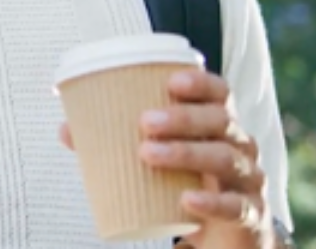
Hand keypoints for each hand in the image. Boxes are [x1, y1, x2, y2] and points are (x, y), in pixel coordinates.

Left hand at [60, 70, 273, 248]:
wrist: (225, 237)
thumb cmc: (187, 183)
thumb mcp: (159, 160)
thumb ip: (114, 143)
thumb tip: (66, 128)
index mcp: (217, 125)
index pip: (219, 93)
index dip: (200, 83)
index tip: (171, 81)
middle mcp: (239, 146)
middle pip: (221, 121)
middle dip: (183, 117)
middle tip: (145, 122)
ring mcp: (248, 180)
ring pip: (225, 158)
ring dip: (186, 153)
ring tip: (148, 154)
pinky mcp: (249, 215)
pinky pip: (235, 206)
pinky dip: (212, 202)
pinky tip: (187, 199)